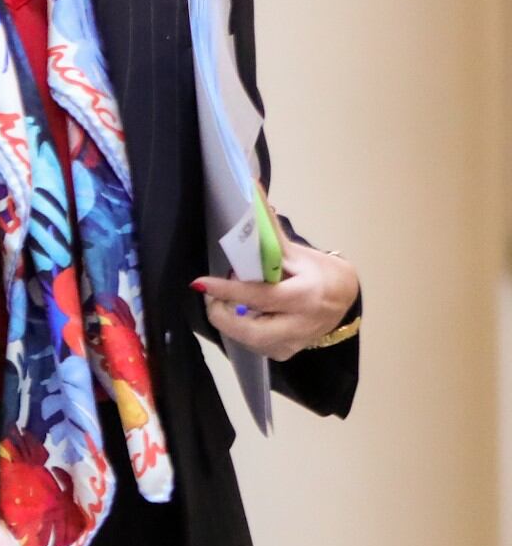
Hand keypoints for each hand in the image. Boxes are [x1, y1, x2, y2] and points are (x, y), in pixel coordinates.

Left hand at [196, 240, 358, 360]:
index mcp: (307, 297)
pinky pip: (251, 345)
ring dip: (228, 320)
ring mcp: (293, 344)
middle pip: (249, 331)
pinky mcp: (284, 353)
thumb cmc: (320, 272)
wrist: (345, 299)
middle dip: (222, 313)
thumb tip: (252, 192)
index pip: (261, 296)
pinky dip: (239, 328)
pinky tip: (243, 313)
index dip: (228, 290)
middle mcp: (301, 326)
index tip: (200, 284)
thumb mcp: (298, 253)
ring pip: (246, 341)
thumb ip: (269, 233)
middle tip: (212, 294)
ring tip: (227, 299)